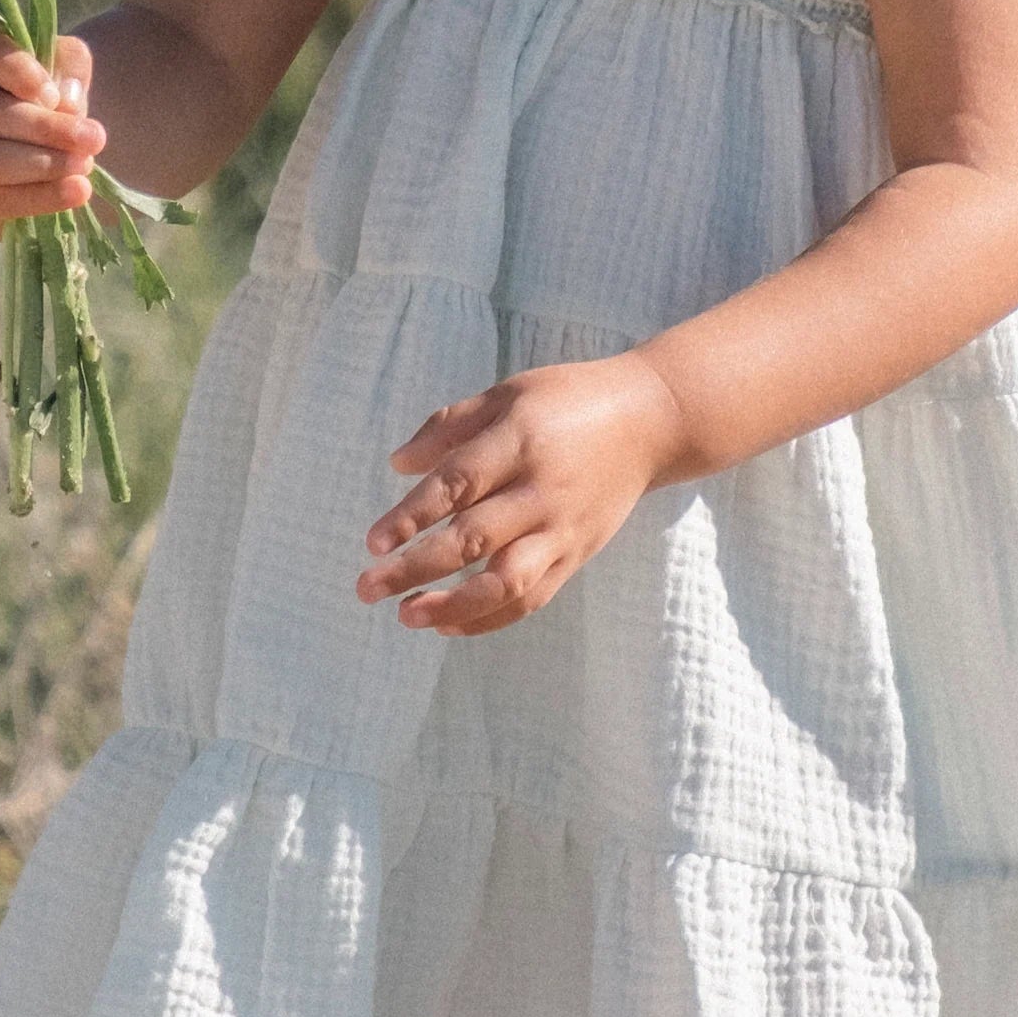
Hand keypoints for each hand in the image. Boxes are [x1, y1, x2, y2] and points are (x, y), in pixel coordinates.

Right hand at [0, 23, 105, 239]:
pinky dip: (36, 198)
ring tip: (85, 166)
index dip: (17, 71)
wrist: (20, 158)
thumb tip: (67, 102)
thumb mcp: (60, 70)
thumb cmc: (38, 101)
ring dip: (39, 165)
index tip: (54, 96)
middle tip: (94, 139)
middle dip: (43, 128)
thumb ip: (68, 68)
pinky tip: (74, 192)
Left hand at [359, 356, 688, 634]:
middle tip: (366, 588)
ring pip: (506, 581)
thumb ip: (449, 426)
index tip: (374, 543)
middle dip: (416, 569)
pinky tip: (446, 623)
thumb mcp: (507, 394)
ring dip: (453, 606)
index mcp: (519, 442)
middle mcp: (541, 491)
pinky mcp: (576, 554)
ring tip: (406, 617)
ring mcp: (562, 529)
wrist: (651, 421)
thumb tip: (397, 465)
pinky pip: (531, 598)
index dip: (412, 516)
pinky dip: (488, 617)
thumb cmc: (567, 401)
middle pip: (473, 540)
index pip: (458, 485)